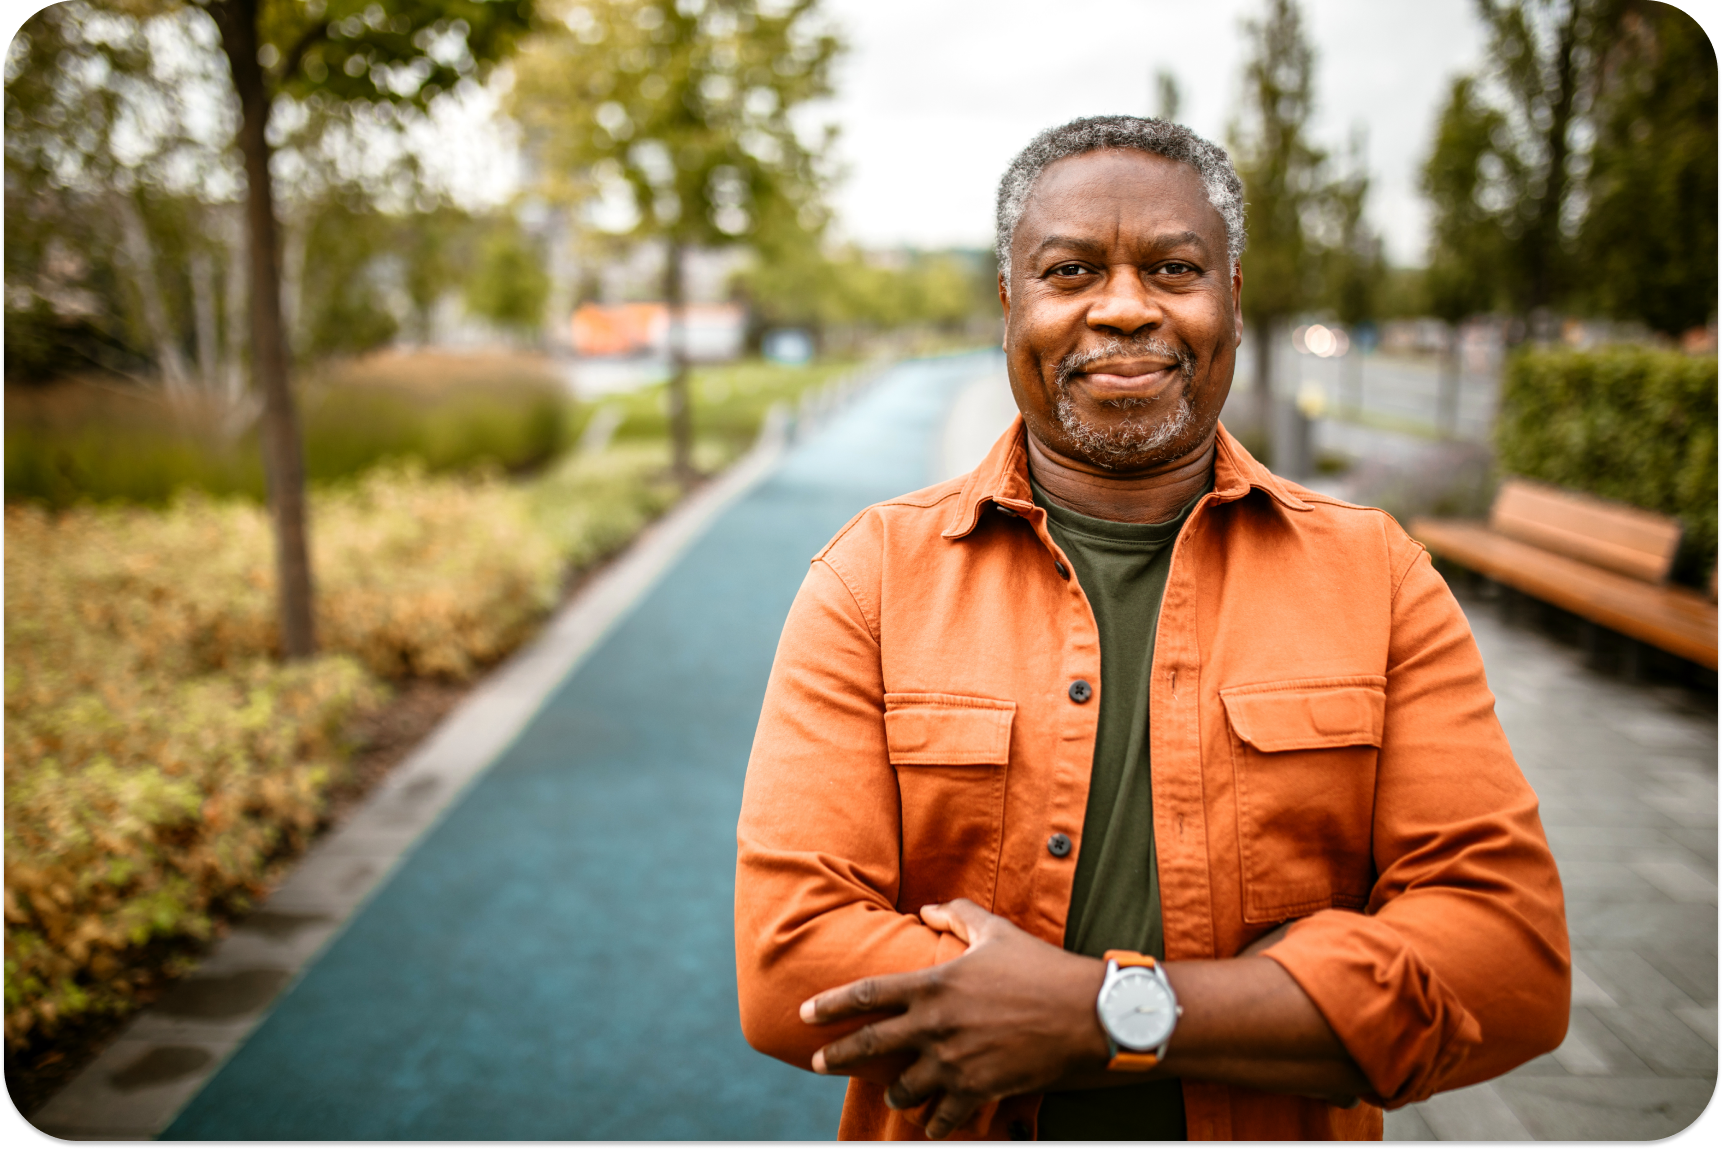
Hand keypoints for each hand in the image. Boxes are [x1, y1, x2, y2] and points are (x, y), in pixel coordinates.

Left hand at [799, 898, 1107, 1138]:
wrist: (1085, 1014)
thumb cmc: (1041, 967)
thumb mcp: (997, 932)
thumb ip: (958, 915)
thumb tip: (929, 910)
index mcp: (933, 984)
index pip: (866, 994)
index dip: (830, 1004)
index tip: (804, 1013)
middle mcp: (935, 1025)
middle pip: (870, 1046)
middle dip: (838, 1057)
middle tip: (818, 1064)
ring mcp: (954, 1062)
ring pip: (904, 1090)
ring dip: (897, 1094)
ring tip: (897, 1096)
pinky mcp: (979, 1090)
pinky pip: (943, 1118)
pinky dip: (935, 1123)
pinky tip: (932, 1125)